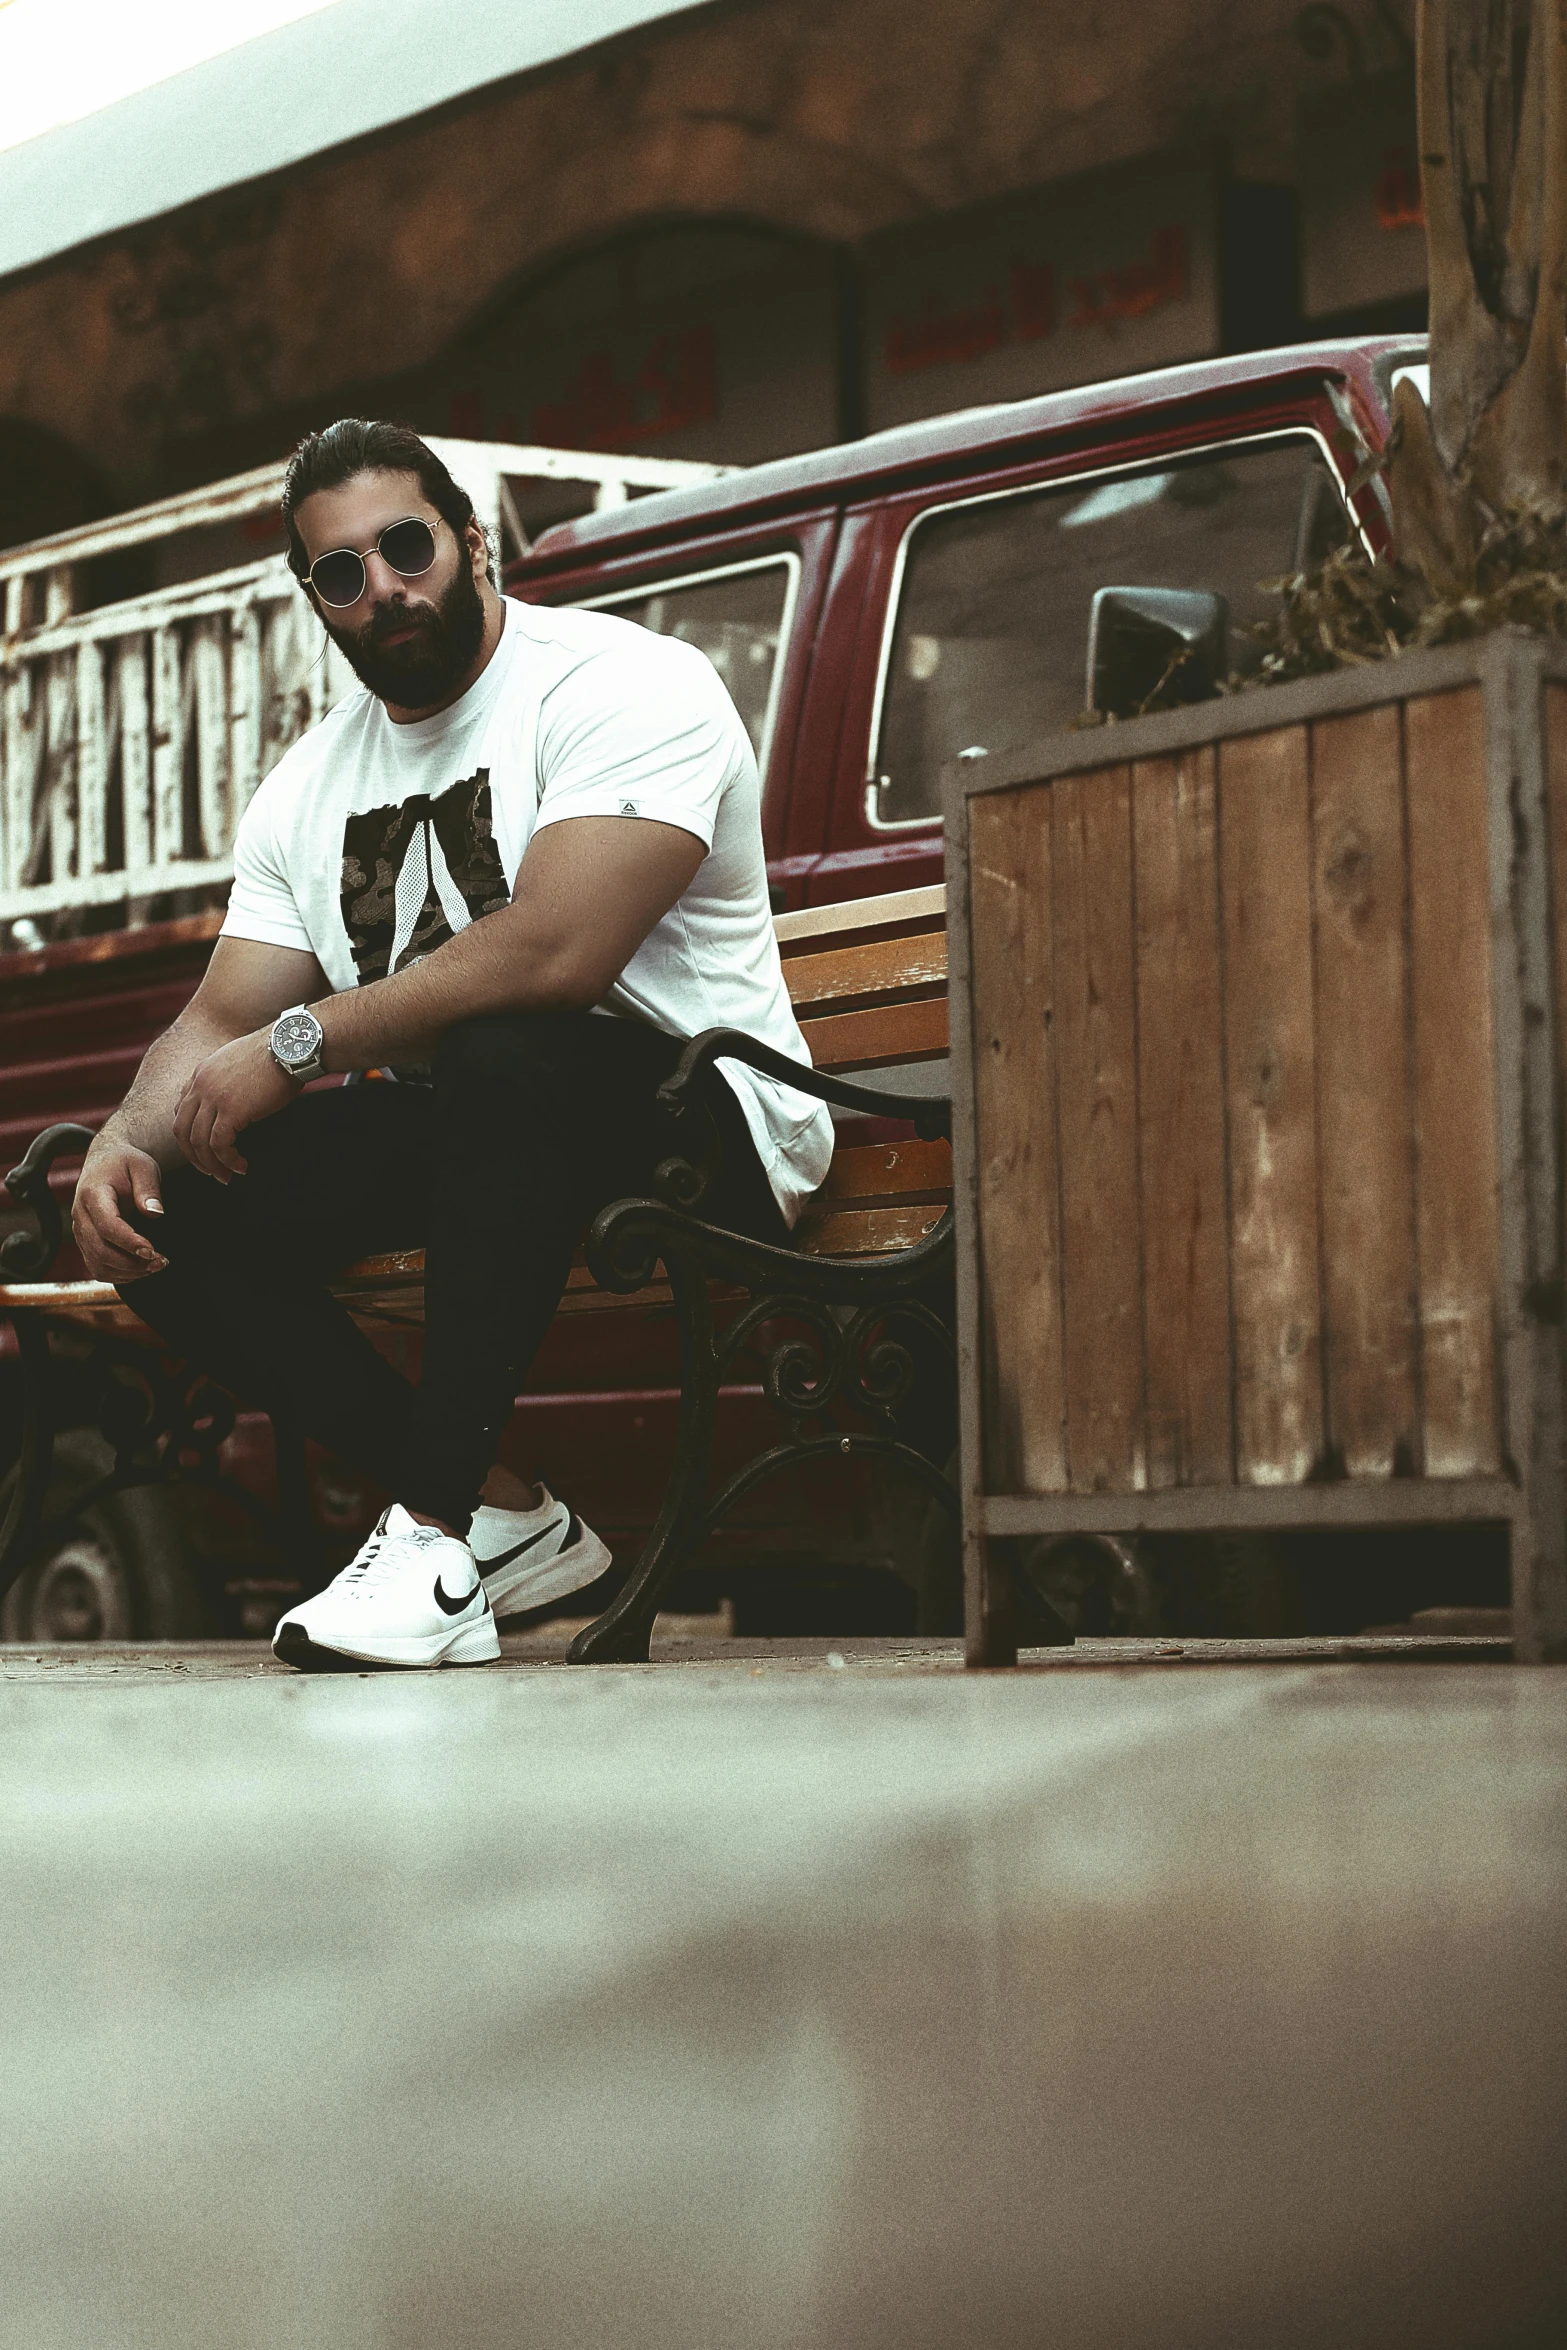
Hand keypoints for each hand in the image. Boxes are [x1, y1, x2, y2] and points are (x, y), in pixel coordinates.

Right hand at [73, 1137, 168, 1282]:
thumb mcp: (143, 1166)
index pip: (107, 1226)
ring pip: (98, 1263)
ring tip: (155, 1266)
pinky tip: (141, 1270)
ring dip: (127, 1272)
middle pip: (101, 1250)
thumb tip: (155, 1213)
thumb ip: (149, 1189)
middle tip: (161, 1262)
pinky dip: (119, 1275)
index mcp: (93, 1194)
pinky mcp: (85, 1241)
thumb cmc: (126, 1163)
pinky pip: (97, 1267)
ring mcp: (80, 1231)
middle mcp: (80, 1215)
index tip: (152, 1251)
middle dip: (132, 1262)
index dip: (129, 1242)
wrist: (105, 1161)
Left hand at [174, 1028, 296, 1180]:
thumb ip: (227, 1081)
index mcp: (201, 1073)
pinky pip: (220, 1145)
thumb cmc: (276, 1054)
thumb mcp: (240, 1063)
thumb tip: (236, 1103)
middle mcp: (200, 1085)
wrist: (289, 1046)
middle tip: (210, 1171)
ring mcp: (213, 1097)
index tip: (204, 1150)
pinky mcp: (231, 1110)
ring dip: (212, 1165)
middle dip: (193, 1156)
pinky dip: (228, 1160)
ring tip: (227, 1176)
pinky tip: (241, 1166)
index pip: (181, 1111)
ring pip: (198, 1142)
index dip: (189, 1136)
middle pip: (182, 1130)